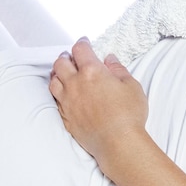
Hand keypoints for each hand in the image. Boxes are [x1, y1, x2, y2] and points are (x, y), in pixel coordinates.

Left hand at [49, 37, 148, 175]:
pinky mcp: (65, 116)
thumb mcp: (132, 86)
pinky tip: (63, 92)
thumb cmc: (128, 114)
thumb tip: (110, 59)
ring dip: (57, 72)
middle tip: (72, 56)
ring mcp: (67, 101)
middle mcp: (75, 84)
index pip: (80, 50)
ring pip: (53, 80)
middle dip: (67, 56)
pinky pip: (55, 99)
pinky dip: (57, 91)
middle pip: (61, 63)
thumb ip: (118, 70)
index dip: (82, 43)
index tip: (85, 42)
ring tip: (63, 72)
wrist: (118, 143)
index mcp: (92, 71)